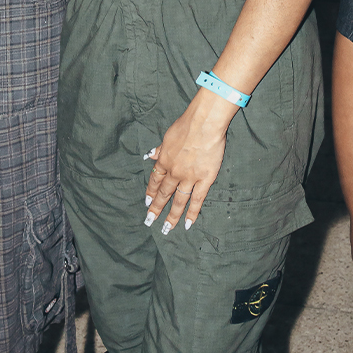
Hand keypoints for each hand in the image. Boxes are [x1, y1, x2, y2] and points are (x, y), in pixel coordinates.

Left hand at [143, 90, 234, 233]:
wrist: (204, 124)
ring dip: (171, 216)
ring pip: (179, 201)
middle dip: (156, 208)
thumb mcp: (167, 136)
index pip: (155, 180)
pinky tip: (188, 224)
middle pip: (164, 193)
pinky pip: (197, 200)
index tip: (147, 202)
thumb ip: (160, 149)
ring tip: (166, 229)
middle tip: (150, 221)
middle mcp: (174, 172)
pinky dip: (192, 212)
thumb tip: (150, 155)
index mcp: (164, 160)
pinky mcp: (205, 179)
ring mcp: (189, 177)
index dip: (150, 192)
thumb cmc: (186, 125)